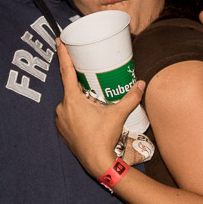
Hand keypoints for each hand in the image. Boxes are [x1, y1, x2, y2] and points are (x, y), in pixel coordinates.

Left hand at [55, 39, 144, 176]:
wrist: (97, 163)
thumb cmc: (104, 138)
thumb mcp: (118, 115)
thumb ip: (130, 98)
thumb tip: (142, 84)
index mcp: (72, 100)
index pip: (66, 72)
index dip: (63, 55)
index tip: (60, 41)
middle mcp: (62, 108)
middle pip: (70, 88)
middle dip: (81, 84)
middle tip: (92, 80)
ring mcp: (60, 121)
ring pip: (69, 103)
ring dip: (79, 100)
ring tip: (93, 103)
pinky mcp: (62, 131)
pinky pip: (68, 115)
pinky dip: (76, 113)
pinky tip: (88, 117)